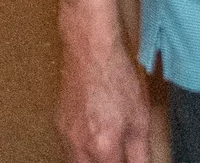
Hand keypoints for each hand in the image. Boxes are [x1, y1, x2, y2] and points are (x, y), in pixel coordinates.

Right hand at [57, 26, 150, 162]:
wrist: (91, 47)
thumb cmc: (117, 75)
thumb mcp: (139, 118)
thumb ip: (140, 153)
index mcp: (102, 147)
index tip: (128, 159)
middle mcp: (78, 144)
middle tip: (117, 156)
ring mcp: (65, 132)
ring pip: (76, 161)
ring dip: (92, 160)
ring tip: (108, 150)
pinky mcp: (59, 120)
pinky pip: (69, 145)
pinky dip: (82, 148)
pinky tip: (95, 135)